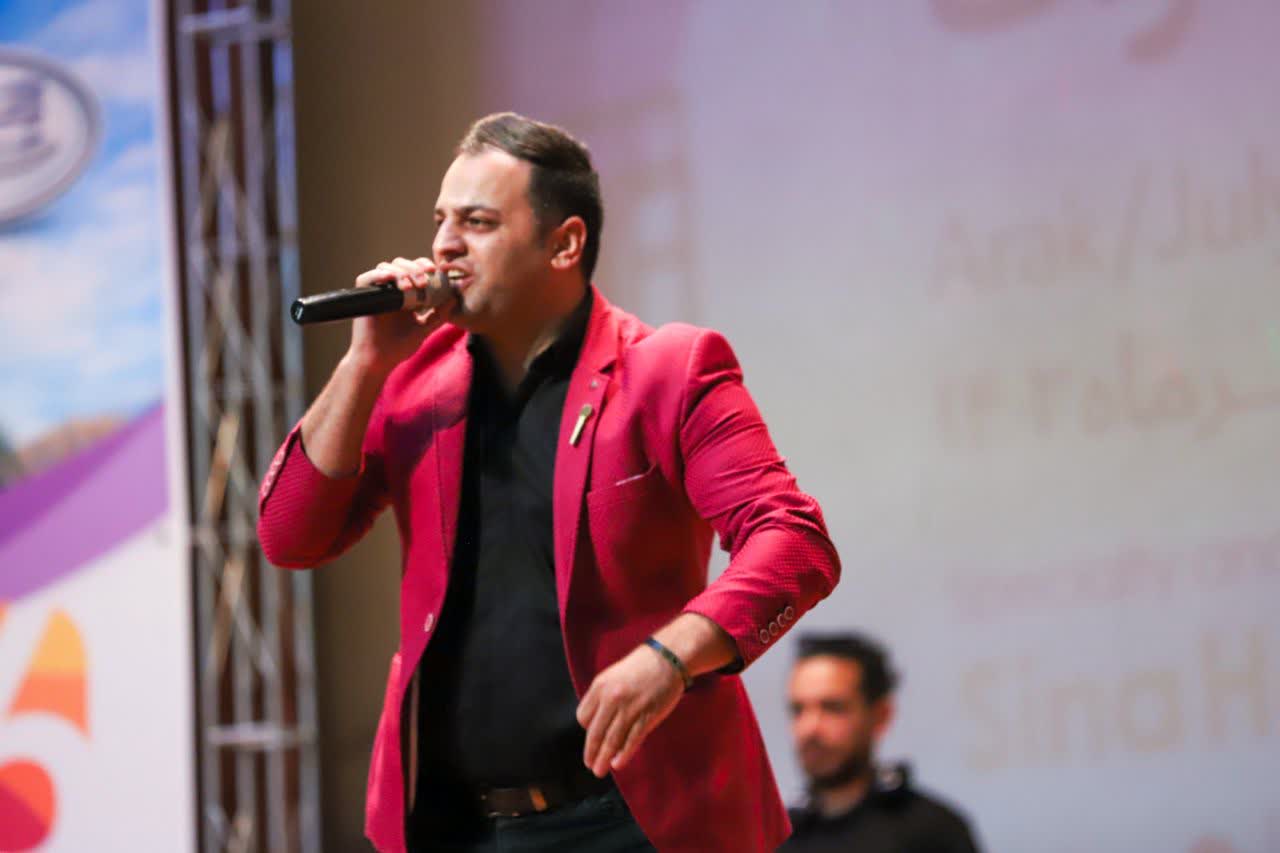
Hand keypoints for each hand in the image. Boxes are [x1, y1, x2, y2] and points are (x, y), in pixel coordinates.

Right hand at [347, 256, 456, 373]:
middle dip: (414, 268)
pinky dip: (378, 274)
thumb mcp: (425, 329)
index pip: (414, 269)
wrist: (379, 360)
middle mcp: (391, 290)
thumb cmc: (400, 347)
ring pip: (386, 267)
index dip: (423, 265)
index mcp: (406, 294)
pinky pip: (367, 278)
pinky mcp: (363, 296)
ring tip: (410, 287)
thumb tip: (455, 297)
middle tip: (423, 281)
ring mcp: (377, 292)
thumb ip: (439, 314)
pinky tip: (390, 279)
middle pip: (401, 264)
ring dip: (400, 272)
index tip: (435, 271)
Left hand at [576, 643, 684, 776]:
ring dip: (604, 759)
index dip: (587, 730)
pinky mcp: (647, 716)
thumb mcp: (613, 676)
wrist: (667, 658)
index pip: (583, 717)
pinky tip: (618, 764)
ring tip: (600, 771)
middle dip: (591, 752)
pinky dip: (624, 754)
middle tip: (590, 765)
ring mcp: (629, 708)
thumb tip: (596, 722)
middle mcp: (611, 698)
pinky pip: (632, 740)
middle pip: (595, 733)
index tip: (593, 737)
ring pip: (612, 740)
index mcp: (600, 687)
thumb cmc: (640, 667)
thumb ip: (603, 696)